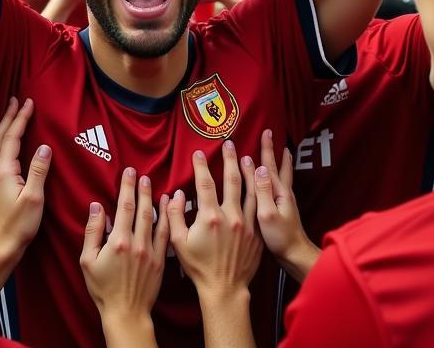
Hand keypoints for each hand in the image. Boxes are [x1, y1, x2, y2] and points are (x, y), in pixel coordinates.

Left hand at [0, 97, 50, 263]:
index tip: (28, 102)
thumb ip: (39, 170)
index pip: (12, 138)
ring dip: (3, 127)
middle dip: (7, 117)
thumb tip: (44, 146)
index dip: (20, 118)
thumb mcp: (34, 198)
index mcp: (4, 171)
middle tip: (15, 100)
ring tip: (11, 114)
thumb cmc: (20, 225)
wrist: (2, 247)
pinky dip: (3, 140)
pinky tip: (8, 142)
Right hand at [80, 168, 169, 327]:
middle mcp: (137, 243)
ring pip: (155, 219)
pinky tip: (170, 207)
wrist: (126, 313)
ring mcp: (151, 251)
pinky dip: (168, 218)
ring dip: (155, 200)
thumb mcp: (88, 261)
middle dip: (142, 189)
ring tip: (155, 186)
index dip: (128, 187)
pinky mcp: (161, 261)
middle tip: (143, 174)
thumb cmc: (103, 289)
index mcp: (119, 241)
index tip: (129, 172)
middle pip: (141, 209)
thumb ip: (93, 232)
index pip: (124, 207)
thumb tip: (97, 207)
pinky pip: (166, 235)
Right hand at [167, 141, 262, 301]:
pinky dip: (259, 191)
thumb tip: (175, 194)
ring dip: (248, 171)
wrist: (224, 289)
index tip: (198, 153)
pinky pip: (259, 206)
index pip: (205, 183)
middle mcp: (230, 216)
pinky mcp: (256, 233)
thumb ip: (173, 216)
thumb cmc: (199, 267)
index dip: (201, 165)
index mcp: (210, 217)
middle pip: (231, 180)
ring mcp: (246, 224)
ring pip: (250, 190)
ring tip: (247, 156)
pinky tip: (259, 182)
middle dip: (230, 159)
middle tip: (229, 143)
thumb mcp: (178, 243)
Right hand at [246, 129, 319, 280]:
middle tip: (269, 133)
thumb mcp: (267, 215)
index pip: (268, 165)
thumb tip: (258, 167)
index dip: (263, 150)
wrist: (295, 256)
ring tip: (282, 150)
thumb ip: (262, 192)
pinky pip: (280, 184)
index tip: (261, 133)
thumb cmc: (280, 238)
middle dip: (271, 150)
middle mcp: (283, 193)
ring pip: (281, 174)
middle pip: (276, 166)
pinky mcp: (283, 209)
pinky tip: (274, 179)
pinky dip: (279, 175)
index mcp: (278, 192)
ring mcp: (285, 201)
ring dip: (280, 161)